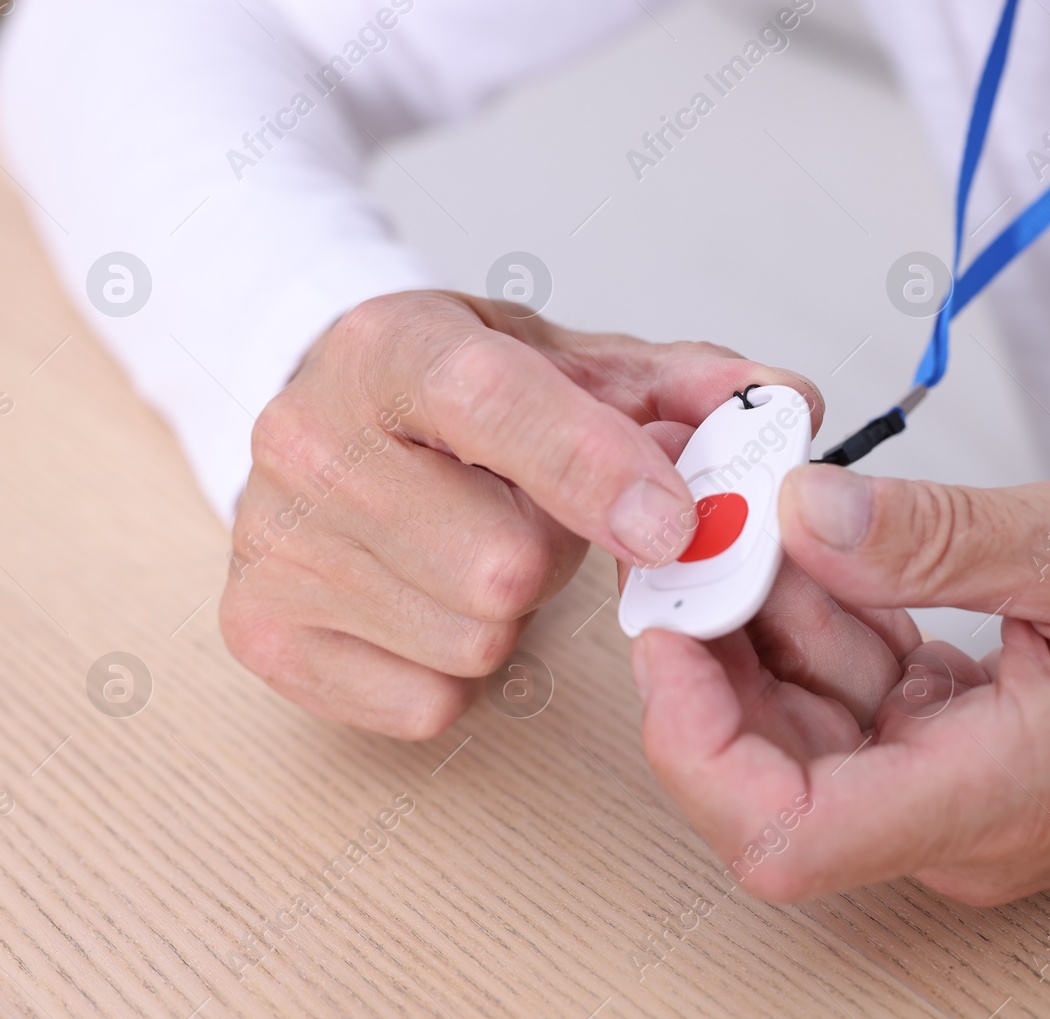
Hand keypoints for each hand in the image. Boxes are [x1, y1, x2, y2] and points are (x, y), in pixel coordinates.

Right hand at [218, 291, 819, 737]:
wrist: (333, 413)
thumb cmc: (466, 399)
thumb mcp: (577, 364)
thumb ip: (691, 386)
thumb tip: (791, 405)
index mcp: (394, 346)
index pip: (494, 407)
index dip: (596, 470)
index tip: (674, 525)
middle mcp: (309, 437)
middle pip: (499, 564)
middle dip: (553, 556)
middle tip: (528, 517)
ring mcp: (272, 540)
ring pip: (470, 640)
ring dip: (508, 616)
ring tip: (474, 551)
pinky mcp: (258, 628)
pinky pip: (424, 702)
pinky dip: (454, 672)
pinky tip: (429, 604)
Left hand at [633, 466, 1049, 904]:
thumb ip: (932, 538)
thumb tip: (797, 515)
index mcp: (987, 797)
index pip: (778, 832)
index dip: (692, 741)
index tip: (671, 629)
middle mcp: (959, 820)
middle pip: (770, 772)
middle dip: (718, 655)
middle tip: (704, 537)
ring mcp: (964, 792)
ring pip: (811, 726)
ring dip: (773, 626)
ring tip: (772, 520)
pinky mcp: (972, 752)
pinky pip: (865, 701)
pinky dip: (832, 624)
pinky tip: (832, 550)